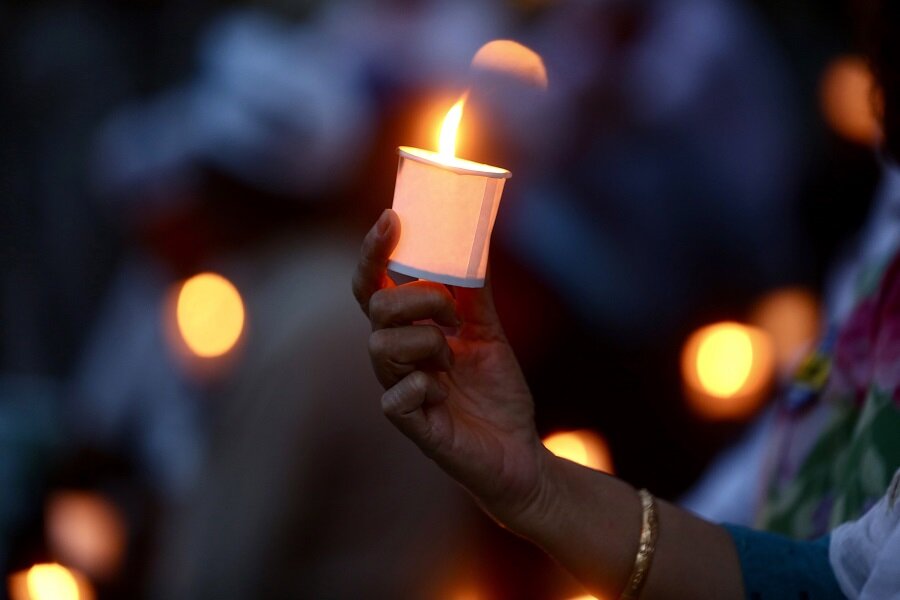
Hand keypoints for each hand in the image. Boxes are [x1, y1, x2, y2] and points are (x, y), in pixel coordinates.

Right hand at [352, 210, 549, 522]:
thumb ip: (474, 293)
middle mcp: (395, 357)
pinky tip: (443, 392)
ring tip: (454, 356)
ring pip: (380, 346)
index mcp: (408, 330)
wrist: (520, 452)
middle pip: (375, 308)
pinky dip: (423, 385)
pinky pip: (395, 396)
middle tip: (454, 313)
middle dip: (417, 299)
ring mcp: (398, 389)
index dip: (374, 251)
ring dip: (426, 341)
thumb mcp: (489, 331)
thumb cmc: (497, 393)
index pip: (372, 284)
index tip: (393, 218)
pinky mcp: (409, 424)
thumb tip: (474, 240)